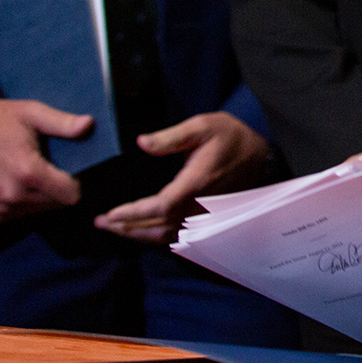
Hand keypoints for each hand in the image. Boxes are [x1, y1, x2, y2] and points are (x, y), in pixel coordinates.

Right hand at [0, 99, 89, 221]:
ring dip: (44, 195)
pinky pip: (23, 213)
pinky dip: (27, 201)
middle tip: (49, 166)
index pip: (72, 195)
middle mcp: (13, 196)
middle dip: (60, 187)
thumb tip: (89, 125)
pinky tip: (18, 181)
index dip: (76, 182)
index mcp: (27, 172)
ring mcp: (1, 208)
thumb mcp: (32, 113)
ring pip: (42, 209)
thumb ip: (62, 122)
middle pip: (58, 203)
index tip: (70, 168)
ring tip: (31, 172)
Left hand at [95, 111, 270, 242]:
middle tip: (99, 222)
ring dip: (138, 235)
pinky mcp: (206, 217)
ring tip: (114, 228)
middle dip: (126, 227)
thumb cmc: (232, 137)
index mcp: (197, 182)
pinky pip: (176, 235)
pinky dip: (154, 236)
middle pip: (158, 227)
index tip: (109, 214)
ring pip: (166, 235)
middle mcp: (200, 204)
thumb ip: (171, 136)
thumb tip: (141, 143)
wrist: (261, 156)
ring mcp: (204, 214)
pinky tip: (140, 231)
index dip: (133, 214)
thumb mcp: (203, 126)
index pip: (160, 206)